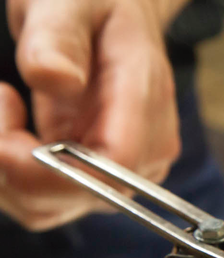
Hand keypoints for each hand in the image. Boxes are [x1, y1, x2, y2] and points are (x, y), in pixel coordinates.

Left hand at [0, 0, 185, 230]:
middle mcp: (144, 147)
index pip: (111, 169)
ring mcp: (123, 167)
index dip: (52, 172)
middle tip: (0, 104)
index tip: (4, 142)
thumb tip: (55, 79)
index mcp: (144, 101)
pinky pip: (46, 199)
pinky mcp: (98, 175)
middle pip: (77, 197)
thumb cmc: (97, 1)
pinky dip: (11, 175)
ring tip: (4, 110)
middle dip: (14, 169)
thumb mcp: (70, 0)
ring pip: (53, 207)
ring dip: (6, 175)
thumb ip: (60, 37)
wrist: (117, 9)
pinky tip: (11, 127)